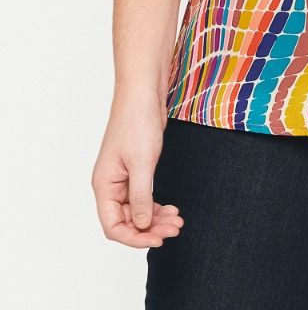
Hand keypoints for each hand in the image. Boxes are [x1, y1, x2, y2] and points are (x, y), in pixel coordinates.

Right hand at [91, 87, 183, 248]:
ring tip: (177, 220)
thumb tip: (142, 226)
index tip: (157, 240)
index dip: (134, 238)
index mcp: (104, 185)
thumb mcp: (142, 163)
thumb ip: (140, 197)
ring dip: (156, 218)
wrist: (144, 94)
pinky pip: (144, 197)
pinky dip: (157, 205)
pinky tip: (171, 209)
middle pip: (127, 221)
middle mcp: (110, 185)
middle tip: (175, 229)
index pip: (113, 226)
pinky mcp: (136, 170)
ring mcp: (123, 178)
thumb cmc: (137, 122)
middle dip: (151, 228)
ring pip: (137, 210)